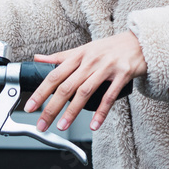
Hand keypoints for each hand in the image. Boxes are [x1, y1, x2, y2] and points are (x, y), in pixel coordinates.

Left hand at [23, 31, 146, 132]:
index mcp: (79, 55)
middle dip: (52, 107)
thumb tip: (38, 58)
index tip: (30, 106)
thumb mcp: (84, 49)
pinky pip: (109, 96)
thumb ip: (61, 56)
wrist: (138, 42)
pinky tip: (94, 125)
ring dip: (72, 111)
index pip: (55, 74)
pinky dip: (101, 112)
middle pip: (67, 86)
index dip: (41, 92)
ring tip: (61, 126)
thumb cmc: (109, 48)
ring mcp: (106, 67)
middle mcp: (90, 61)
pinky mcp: (122, 75)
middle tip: (42, 123)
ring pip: (85, 92)